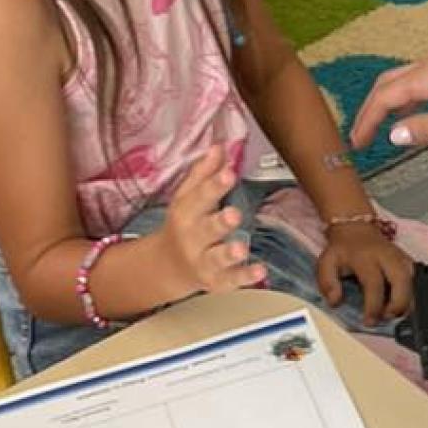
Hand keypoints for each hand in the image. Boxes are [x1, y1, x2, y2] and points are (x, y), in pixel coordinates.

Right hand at [160, 145, 264, 298]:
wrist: (167, 266)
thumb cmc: (184, 225)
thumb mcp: (187, 198)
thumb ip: (204, 173)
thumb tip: (219, 146)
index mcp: (187, 213)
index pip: (200, 197)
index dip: (215, 185)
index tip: (229, 173)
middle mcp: (193, 238)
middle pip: (206, 229)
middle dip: (220, 222)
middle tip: (234, 214)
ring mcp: (203, 261)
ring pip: (216, 258)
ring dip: (229, 253)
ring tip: (242, 248)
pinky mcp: (215, 280)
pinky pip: (230, 280)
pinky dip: (245, 277)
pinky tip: (260, 271)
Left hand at [316, 223, 412, 324]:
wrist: (356, 228)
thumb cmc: (342, 249)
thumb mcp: (326, 263)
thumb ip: (327, 283)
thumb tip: (335, 301)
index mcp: (365, 257)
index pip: (374, 284)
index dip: (374, 306)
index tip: (369, 321)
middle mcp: (387, 256)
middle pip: (402, 279)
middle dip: (399, 304)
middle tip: (388, 317)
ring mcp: (400, 257)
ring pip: (413, 280)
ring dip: (408, 301)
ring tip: (395, 314)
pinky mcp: (408, 260)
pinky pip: (415, 279)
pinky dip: (412, 294)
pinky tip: (402, 304)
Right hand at [353, 50, 427, 152]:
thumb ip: (426, 129)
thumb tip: (395, 133)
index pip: (384, 98)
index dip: (366, 120)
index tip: (357, 142)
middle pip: (388, 82)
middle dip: (371, 108)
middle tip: (362, 134)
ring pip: (406, 77)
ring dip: (389, 100)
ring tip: (383, 125)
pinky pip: (424, 76)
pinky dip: (409, 94)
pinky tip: (417, 110)